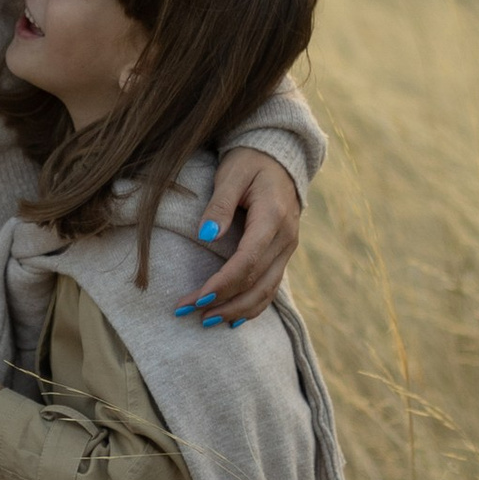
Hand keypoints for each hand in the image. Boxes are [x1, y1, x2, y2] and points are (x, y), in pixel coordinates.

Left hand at [178, 152, 301, 325]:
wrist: (279, 158)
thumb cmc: (249, 162)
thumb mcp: (231, 175)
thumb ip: (220, 204)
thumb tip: (205, 235)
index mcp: (273, 218)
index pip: (247, 262)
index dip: (222, 284)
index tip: (196, 299)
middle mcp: (286, 238)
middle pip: (257, 283)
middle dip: (224, 303)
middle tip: (191, 314)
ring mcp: (287, 248)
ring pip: (266, 291)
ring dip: (237, 310)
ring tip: (206, 321)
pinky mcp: (282, 254)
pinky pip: (270, 287)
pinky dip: (252, 306)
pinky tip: (232, 318)